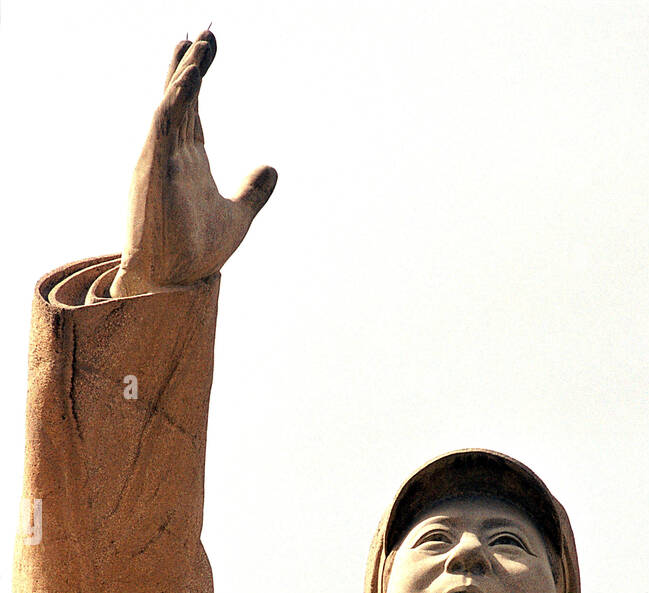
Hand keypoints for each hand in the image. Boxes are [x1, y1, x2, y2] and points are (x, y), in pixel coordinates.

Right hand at [110, 30, 276, 296]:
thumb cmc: (195, 253)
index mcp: (188, 159)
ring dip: (184, 74)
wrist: (175, 282)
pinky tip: (189, 79)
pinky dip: (175, 100)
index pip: (192, 106)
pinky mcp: (153, 170)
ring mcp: (159, 159)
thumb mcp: (238, 217)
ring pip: (170, 104)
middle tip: (206, 31)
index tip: (210, 44)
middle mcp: (170, 153)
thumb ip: (253, 192)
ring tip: (199, 44)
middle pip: (179, 96)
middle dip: (191, 63)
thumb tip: (273, 169)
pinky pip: (161, 126)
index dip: (198, 74)